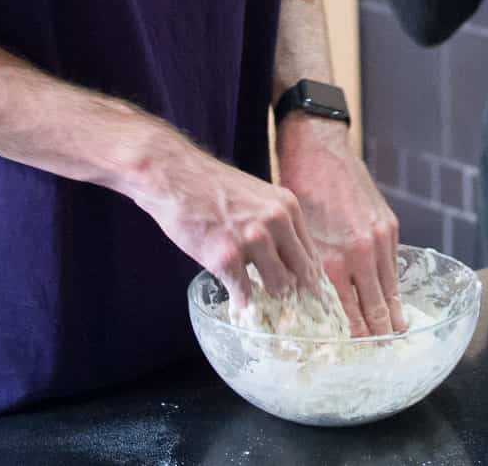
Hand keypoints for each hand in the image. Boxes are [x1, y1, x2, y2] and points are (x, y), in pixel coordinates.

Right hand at [130, 133, 322, 307]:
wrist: (174, 177)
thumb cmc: (212, 188)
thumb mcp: (257, 197)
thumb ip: (275, 224)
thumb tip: (287, 259)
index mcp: (287, 207)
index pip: (311, 253)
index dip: (313, 279)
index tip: (313, 298)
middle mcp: (276, 222)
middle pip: (302, 272)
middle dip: (300, 295)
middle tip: (294, 311)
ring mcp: (252, 240)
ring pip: (279, 285)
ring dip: (271, 299)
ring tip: (265, 307)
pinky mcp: (226, 257)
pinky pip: (244, 292)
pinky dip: (242, 302)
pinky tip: (239, 304)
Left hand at [276, 114, 405, 336]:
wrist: (319, 152)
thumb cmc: (299, 195)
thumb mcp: (297, 241)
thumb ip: (308, 274)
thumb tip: (308, 306)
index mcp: (335, 261)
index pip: (353, 314)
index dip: (357, 338)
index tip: (358, 355)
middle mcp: (363, 253)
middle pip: (378, 307)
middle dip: (381, 334)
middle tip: (384, 355)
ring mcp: (381, 239)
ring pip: (391, 288)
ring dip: (391, 313)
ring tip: (393, 334)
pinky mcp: (389, 226)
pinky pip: (392, 265)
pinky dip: (390, 283)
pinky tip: (388, 297)